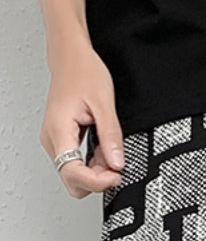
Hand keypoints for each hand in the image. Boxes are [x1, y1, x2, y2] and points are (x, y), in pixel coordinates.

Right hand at [40, 41, 124, 198]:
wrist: (72, 58)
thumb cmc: (83, 73)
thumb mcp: (104, 104)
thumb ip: (111, 136)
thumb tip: (117, 163)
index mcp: (59, 130)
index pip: (72, 172)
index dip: (96, 181)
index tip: (116, 176)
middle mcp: (52, 139)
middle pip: (71, 180)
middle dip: (97, 180)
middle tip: (116, 166)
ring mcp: (56, 141)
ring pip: (75, 174)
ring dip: (96, 172)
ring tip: (112, 154)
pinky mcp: (62, 141)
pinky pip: (77, 163)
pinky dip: (93, 164)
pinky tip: (104, 152)